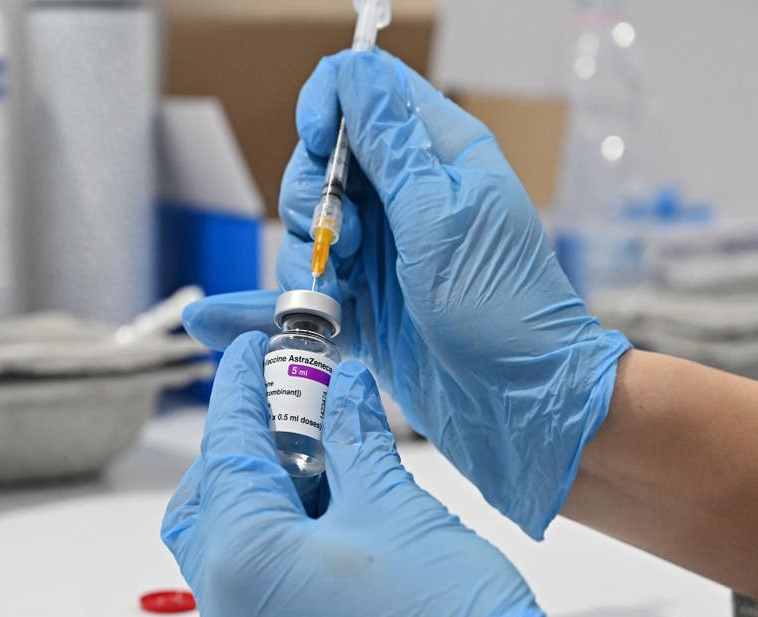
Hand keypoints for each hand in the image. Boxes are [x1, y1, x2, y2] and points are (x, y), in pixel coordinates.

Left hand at [161, 332, 580, 616]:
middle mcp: (228, 609)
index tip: (248, 353)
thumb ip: (355, 440)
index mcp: (243, 559)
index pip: (226, 448)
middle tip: (286, 404)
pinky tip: (329, 505)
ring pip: (229, 541)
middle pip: (208, 499)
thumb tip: (341, 393)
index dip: (239, 390)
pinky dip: (276, 533)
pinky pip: (254, 580)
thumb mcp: (393, 505)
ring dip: (263, 489)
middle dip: (242, 443)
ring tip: (319, 451)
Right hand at [182, 50, 630, 537]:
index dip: (327, 108)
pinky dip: (283, 301)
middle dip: (312, 202)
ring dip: (304, 260)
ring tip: (338, 297)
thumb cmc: (502, 307)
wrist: (519, 402)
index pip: (366, 93)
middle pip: (322, 165)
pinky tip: (238, 319)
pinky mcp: (367, 302)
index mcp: (438, 156)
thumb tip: (351, 72)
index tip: (314, 146)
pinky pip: (308, 288)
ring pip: (309, 229)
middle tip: (343, 245)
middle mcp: (407, 197)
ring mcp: (384, 252)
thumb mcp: (440, 216)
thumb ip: (389, 146)